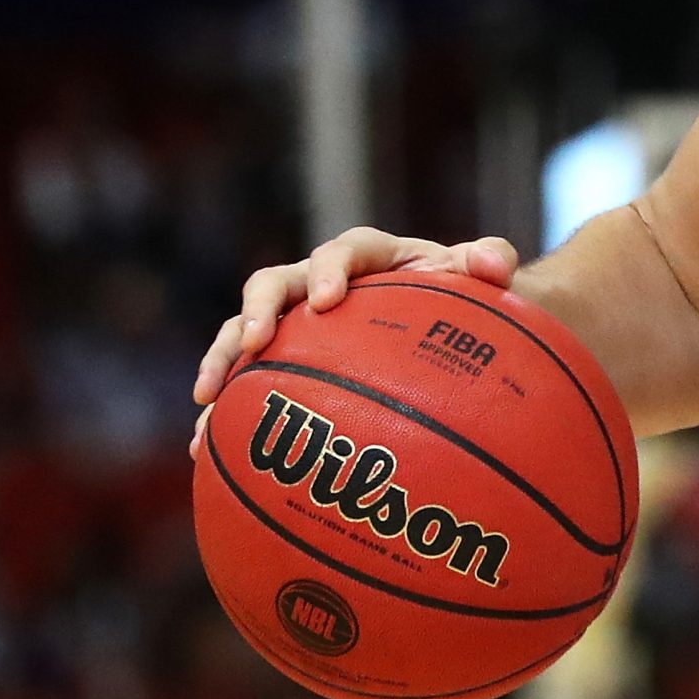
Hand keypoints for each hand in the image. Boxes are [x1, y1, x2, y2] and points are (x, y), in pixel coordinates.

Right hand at [192, 229, 518, 457]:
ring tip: (207, 401)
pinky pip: (245, 380)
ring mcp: (295, 322)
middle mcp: (320, 282)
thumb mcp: (482, 278)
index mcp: (371, 257)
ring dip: (222, 360)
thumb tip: (494, 260)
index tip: (326, 301)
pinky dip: (223, 408)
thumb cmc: (467, 299)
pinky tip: (203, 447)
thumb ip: (489, 261)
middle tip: (256, 344)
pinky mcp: (283, 360)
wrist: (456, 325)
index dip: (329, 270)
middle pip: (274, 284)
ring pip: (244, 331)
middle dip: (257, 312)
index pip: (343, 251)